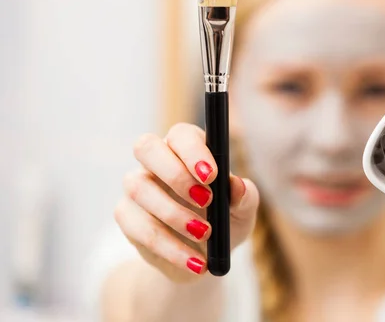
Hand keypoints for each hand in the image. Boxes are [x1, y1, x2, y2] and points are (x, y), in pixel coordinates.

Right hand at [114, 123, 259, 281]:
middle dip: (174, 173)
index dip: (194, 151)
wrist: (204, 257)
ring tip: (204, 234)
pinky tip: (193, 260)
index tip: (213, 176)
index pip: (181, 135)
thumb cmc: (226, 221)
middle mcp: (157, 162)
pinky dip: (169, 247)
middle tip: (205, 201)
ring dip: (174, 214)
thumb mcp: (243, 211)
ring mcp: (138, 187)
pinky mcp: (127, 216)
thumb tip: (237, 186)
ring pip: (139, 188)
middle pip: (146, 147)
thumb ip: (245, 196)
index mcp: (187, 149)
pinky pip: (137, 226)